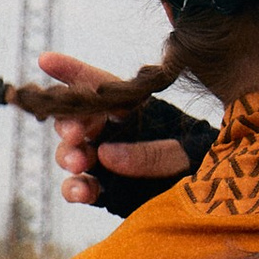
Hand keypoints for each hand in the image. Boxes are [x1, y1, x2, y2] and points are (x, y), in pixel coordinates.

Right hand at [39, 53, 190, 209]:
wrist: (214, 197)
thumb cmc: (203, 161)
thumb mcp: (186, 151)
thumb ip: (152, 152)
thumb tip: (107, 154)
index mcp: (133, 109)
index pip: (99, 84)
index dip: (71, 70)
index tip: (45, 60)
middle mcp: (114, 132)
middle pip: (77, 119)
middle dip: (68, 124)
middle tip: (76, 135)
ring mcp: (106, 161)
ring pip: (72, 153)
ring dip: (68, 155)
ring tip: (77, 163)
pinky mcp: (105, 190)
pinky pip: (80, 187)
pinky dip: (75, 189)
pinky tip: (81, 191)